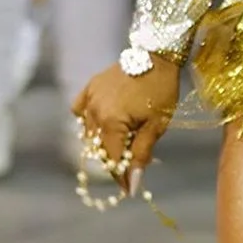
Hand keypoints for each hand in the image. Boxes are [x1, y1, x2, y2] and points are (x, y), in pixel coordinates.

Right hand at [71, 56, 180, 194]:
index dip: (122, 177)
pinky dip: (88, 121)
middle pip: (99, 150)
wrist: (158, 54)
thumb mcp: (157, 125)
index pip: (112, 160)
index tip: (130, 189)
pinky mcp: (89, 87)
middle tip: (132, 163)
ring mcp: (89, 98)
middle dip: (115, 160)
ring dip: (103, 142)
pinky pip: (80, 111)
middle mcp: (94, 112)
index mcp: (111, 122)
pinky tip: (103, 121)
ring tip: (123, 141)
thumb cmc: (162, 89)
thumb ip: (141, 154)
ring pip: (89, 133)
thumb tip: (133, 186)